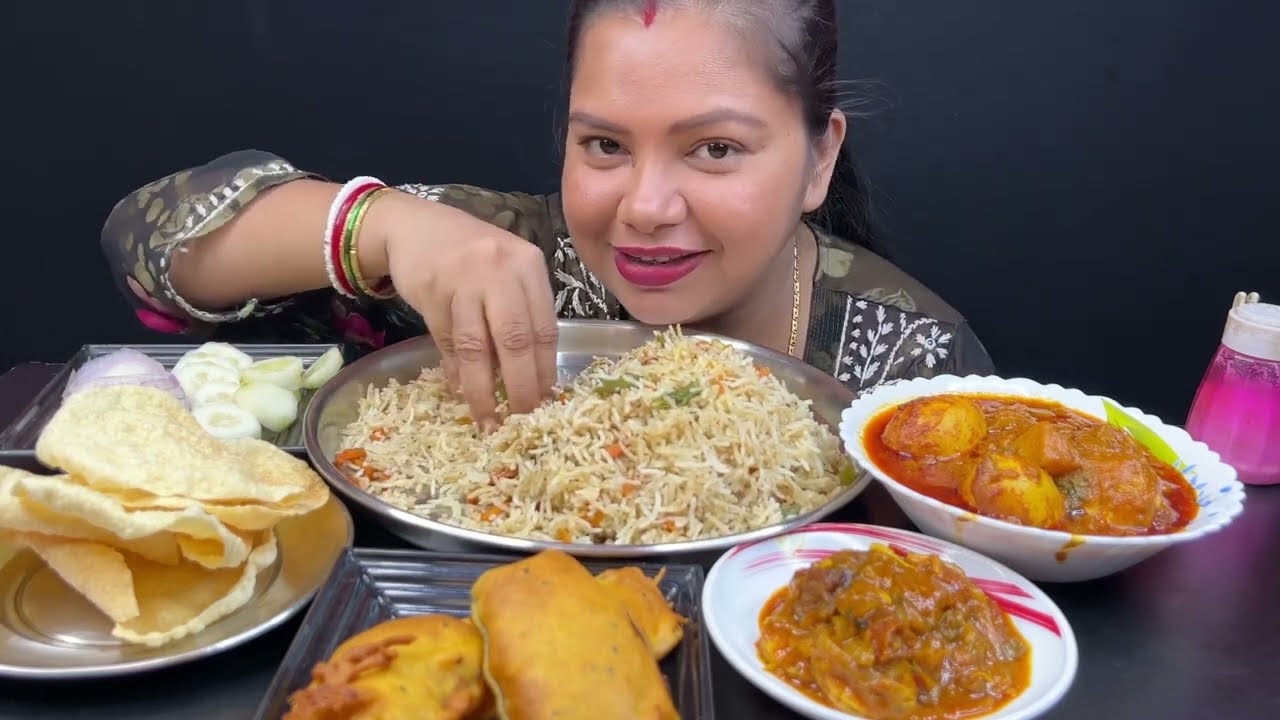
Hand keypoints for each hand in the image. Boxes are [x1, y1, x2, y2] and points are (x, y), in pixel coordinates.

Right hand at [367, 194, 558, 424]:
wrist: (412, 226)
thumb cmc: (469, 254)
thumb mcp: (503, 272)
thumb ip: (518, 315)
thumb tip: (528, 380)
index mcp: (528, 264)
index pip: (545, 327)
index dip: (545, 370)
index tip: (545, 401)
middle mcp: (499, 268)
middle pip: (516, 340)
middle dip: (519, 386)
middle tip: (521, 418)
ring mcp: (463, 278)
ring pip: (478, 346)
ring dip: (482, 388)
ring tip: (487, 417)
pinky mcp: (431, 291)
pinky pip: (448, 341)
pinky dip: (455, 369)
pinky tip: (459, 389)